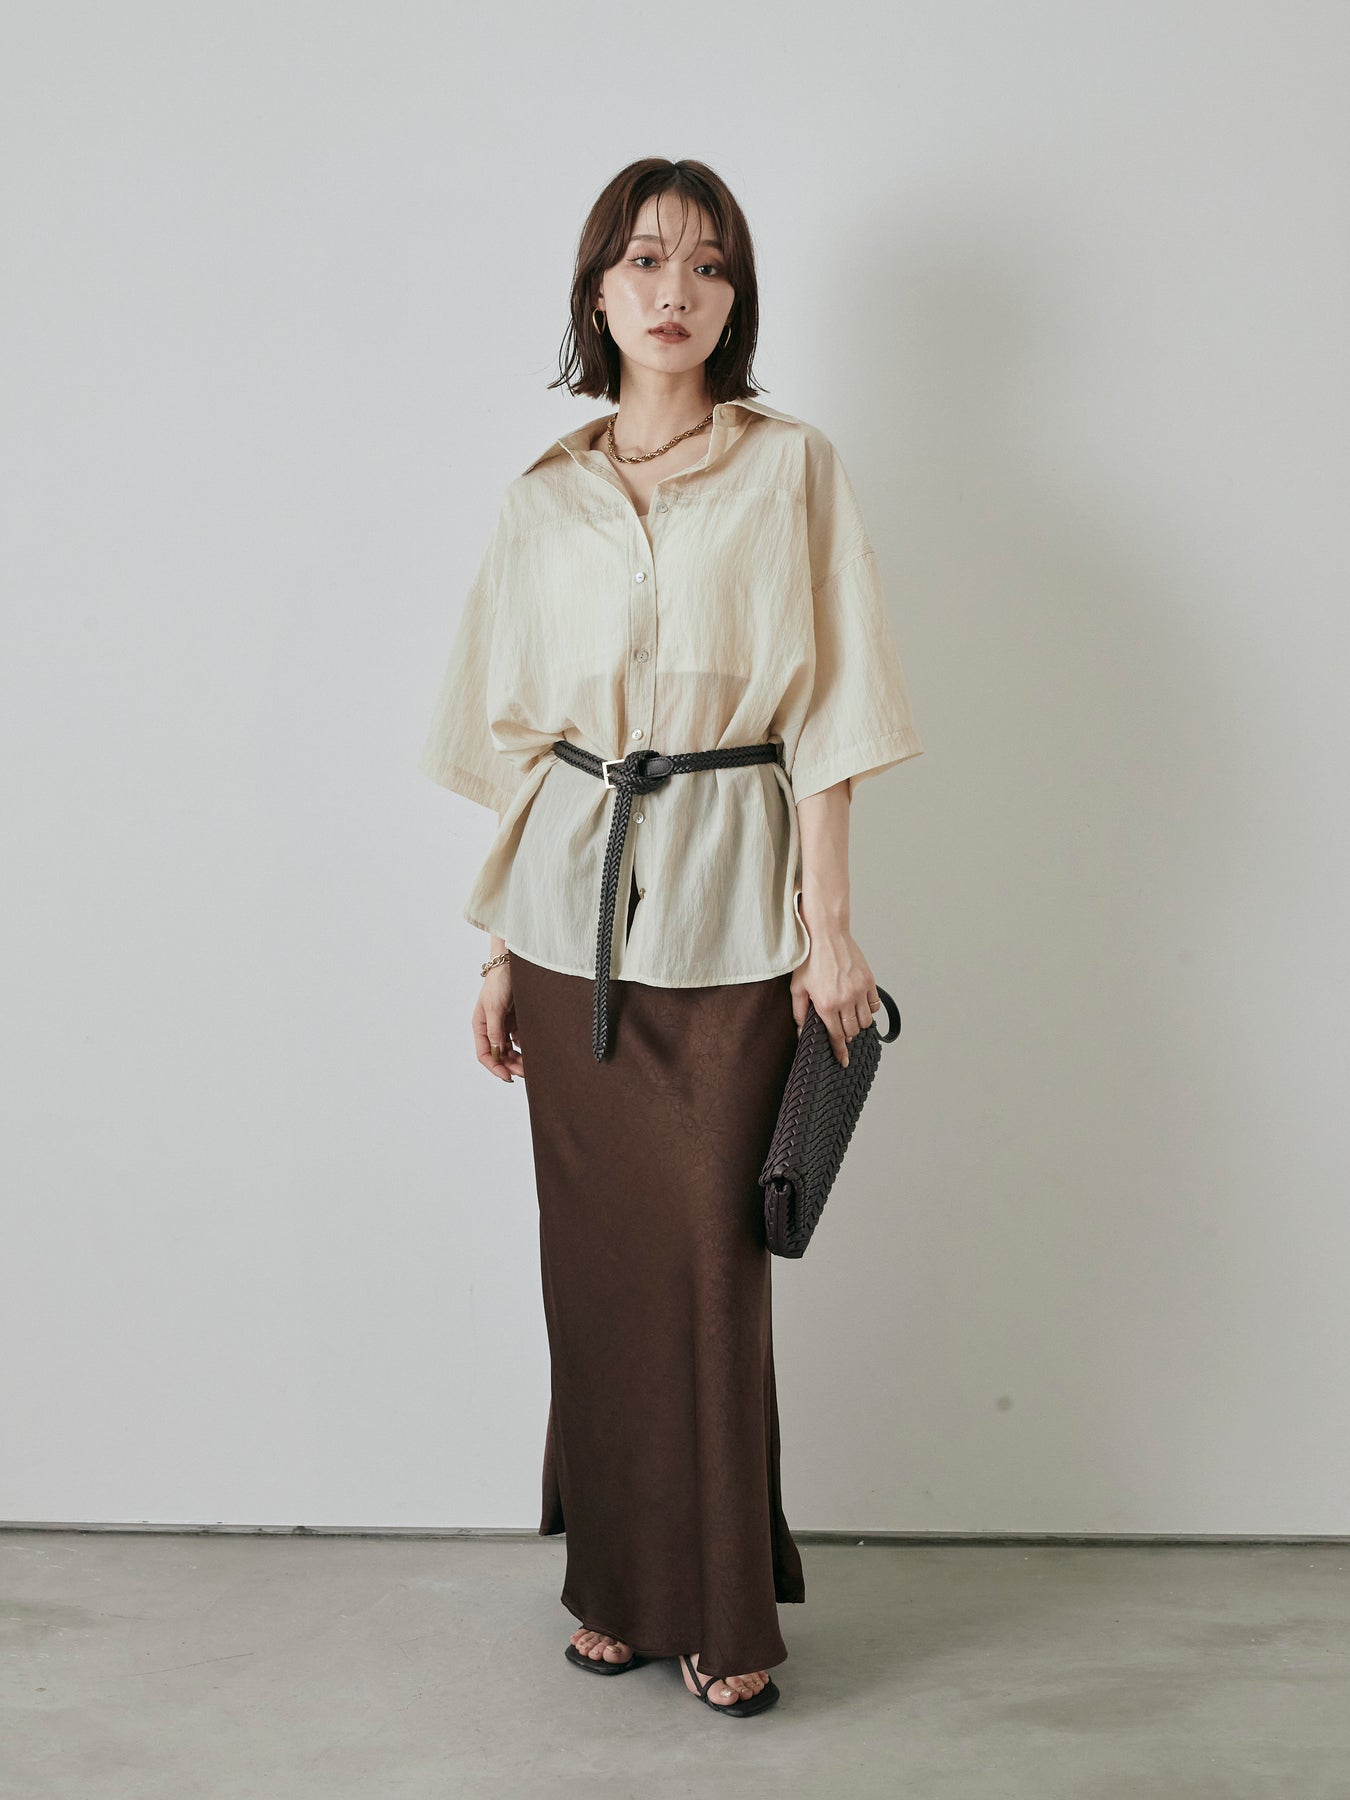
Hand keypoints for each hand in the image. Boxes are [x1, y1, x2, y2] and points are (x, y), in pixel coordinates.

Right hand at [472, 966, 524, 1082]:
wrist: (513, 963)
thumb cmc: (499, 981)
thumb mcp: (494, 1007)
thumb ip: (495, 1031)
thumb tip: (497, 1052)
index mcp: (480, 1026)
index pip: (484, 1054)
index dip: (495, 1067)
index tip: (508, 1076)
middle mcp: (491, 1028)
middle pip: (499, 1055)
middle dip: (511, 1065)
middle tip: (525, 1073)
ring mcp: (505, 1025)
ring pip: (511, 1049)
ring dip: (519, 1059)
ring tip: (531, 1065)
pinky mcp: (517, 1020)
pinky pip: (521, 1039)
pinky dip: (526, 1046)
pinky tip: (534, 1050)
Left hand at [789, 929, 881, 1069]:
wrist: (826, 934)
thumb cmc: (809, 958)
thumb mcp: (797, 987)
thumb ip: (799, 1012)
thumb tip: (801, 1031)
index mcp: (826, 1004)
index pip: (836, 1036)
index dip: (840, 1051)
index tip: (843, 1061)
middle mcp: (845, 1000)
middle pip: (852, 1030)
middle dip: (846, 1033)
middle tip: (840, 1027)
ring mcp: (859, 991)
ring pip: (865, 1020)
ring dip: (858, 1023)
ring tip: (849, 1016)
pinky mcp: (869, 981)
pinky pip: (874, 1005)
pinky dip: (869, 1009)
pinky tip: (860, 1005)